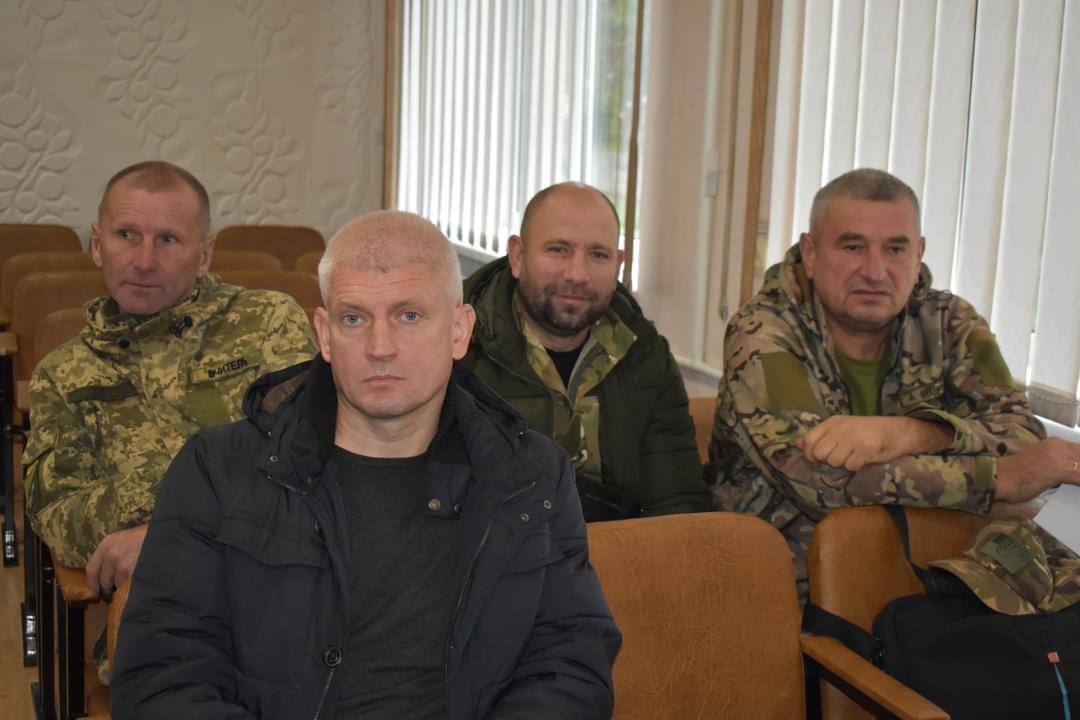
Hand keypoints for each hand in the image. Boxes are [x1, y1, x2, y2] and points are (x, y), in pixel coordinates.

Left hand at [85, 523, 147, 596]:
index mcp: (107, 544)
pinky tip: (138, 583)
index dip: (92, 582)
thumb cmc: (146, 535)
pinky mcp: (133, 572)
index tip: (94, 590)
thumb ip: (112, 552)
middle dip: (108, 586)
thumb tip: (105, 571)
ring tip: (129, 585)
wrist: (165, 533)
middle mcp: (112, 554)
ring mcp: (123, 564)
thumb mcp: (124, 538)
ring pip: (116, 584)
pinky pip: (128, 586)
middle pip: (103, 579)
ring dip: (121, 587)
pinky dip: (131, 587)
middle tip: (114, 590)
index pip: (91, 568)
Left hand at [796, 416, 952, 471]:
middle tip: (842, 456)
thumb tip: (798, 444)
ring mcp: (853, 438)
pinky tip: (864, 459)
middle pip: (819, 454)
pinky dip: (856, 467)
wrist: (898, 431)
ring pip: (834, 462)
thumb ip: (820, 436)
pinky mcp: (865, 449)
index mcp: (833, 422)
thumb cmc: (868, 431)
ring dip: (844, 463)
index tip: (816, 460)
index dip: (809, 454)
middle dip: (828, 460)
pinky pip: (850, 466)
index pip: (808, 440)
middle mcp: (841, 428)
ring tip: (855, 455)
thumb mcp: (842, 429)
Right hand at [996, 437, 1079, 502]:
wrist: (999, 478)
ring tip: (1076, 478)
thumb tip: (1073, 473)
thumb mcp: (1040, 464)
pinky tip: (1078, 485)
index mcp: (1053, 443)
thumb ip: (1058, 465)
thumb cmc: (1015, 475)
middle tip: (1077, 475)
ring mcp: (1059, 456)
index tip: (1079, 468)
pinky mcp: (1059, 468)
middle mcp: (1058, 445)